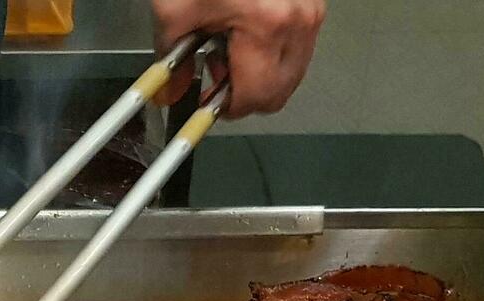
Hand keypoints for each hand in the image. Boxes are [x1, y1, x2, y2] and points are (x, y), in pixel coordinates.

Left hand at [151, 0, 324, 117]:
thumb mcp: (174, 11)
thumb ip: (172, 63)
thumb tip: (170, 94)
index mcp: (266, 26)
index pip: (259, 96)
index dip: (230, 107)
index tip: (209, 102)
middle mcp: (298, 20)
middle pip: (282, 90)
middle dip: (247, 92)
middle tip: (217, 73)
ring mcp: (311, 9)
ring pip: (293, 70)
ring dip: (262, 71)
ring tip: (230, 45)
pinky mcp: (313, 1)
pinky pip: (299, 44)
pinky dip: (274, 49)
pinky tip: (246, 29)